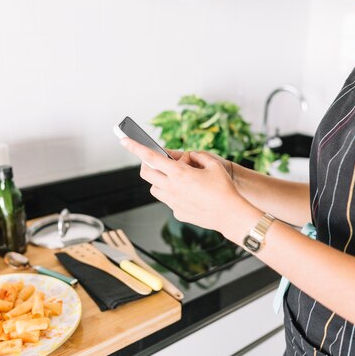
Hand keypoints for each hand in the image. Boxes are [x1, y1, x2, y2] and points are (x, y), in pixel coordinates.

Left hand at [121, 139, 259, 241]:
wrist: (230, 215)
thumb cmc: (224, 189)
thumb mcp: (214, 164)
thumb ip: (198, 156)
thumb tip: (188, 156)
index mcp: (179, 173)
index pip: (151, 157)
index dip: (135, 147)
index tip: (124, 140)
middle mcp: (171, 188)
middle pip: (146, 173)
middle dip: (146, 164)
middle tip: (155, 161)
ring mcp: (172, 202)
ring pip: (155, 188)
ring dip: (160, 180)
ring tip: (175, 178)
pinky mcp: (177, 212)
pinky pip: (168, 200)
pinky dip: (173, 194)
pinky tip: (189, 194)